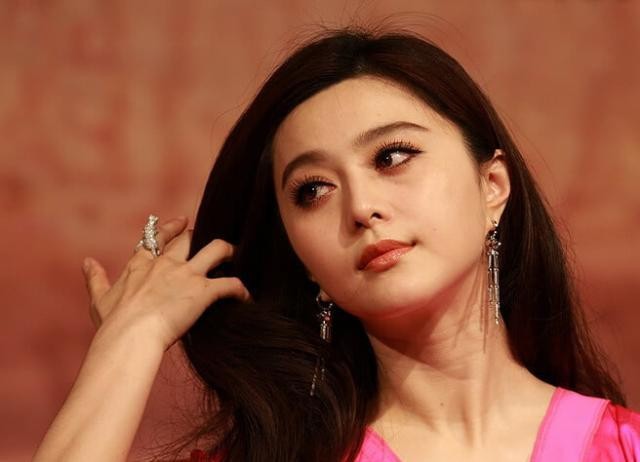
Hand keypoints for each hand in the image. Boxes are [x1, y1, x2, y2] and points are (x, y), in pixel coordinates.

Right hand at [82, 216, 250, 349]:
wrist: (130, 336)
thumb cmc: (114, 323)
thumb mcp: (100, 299)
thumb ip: (95, 278)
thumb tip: (87, 262)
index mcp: (142, 265)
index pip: (157, 238)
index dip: (171, 228)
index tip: (181, 222)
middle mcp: (167, 264)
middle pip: (189, 239)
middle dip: (199, 237)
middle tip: (208, 240)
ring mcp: (187, 275)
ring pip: (217, 249)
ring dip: (228, 251)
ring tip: (234, 256)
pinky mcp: (204, 291)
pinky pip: (231, 284)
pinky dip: (241, 289)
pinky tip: (246, 296)